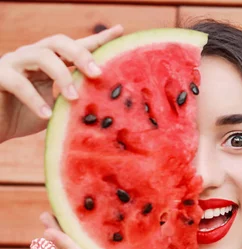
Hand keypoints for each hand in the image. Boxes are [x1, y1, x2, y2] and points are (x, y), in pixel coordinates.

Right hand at [0, 25, 123, 142]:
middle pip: (58, 42)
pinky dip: (34, 99)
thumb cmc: (25, 117)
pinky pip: (18, 82)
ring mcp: (13, 63)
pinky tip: (47, 114)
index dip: (97, 39)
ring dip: (60, 76)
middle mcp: (32, 56)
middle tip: (97, 74)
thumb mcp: (58, 109)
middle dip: (80, 54)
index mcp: (50, 62)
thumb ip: (76, 101)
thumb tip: (106, 103)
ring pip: (40, 55)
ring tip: (73, 98)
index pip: (76, 46)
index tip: (120, 31)